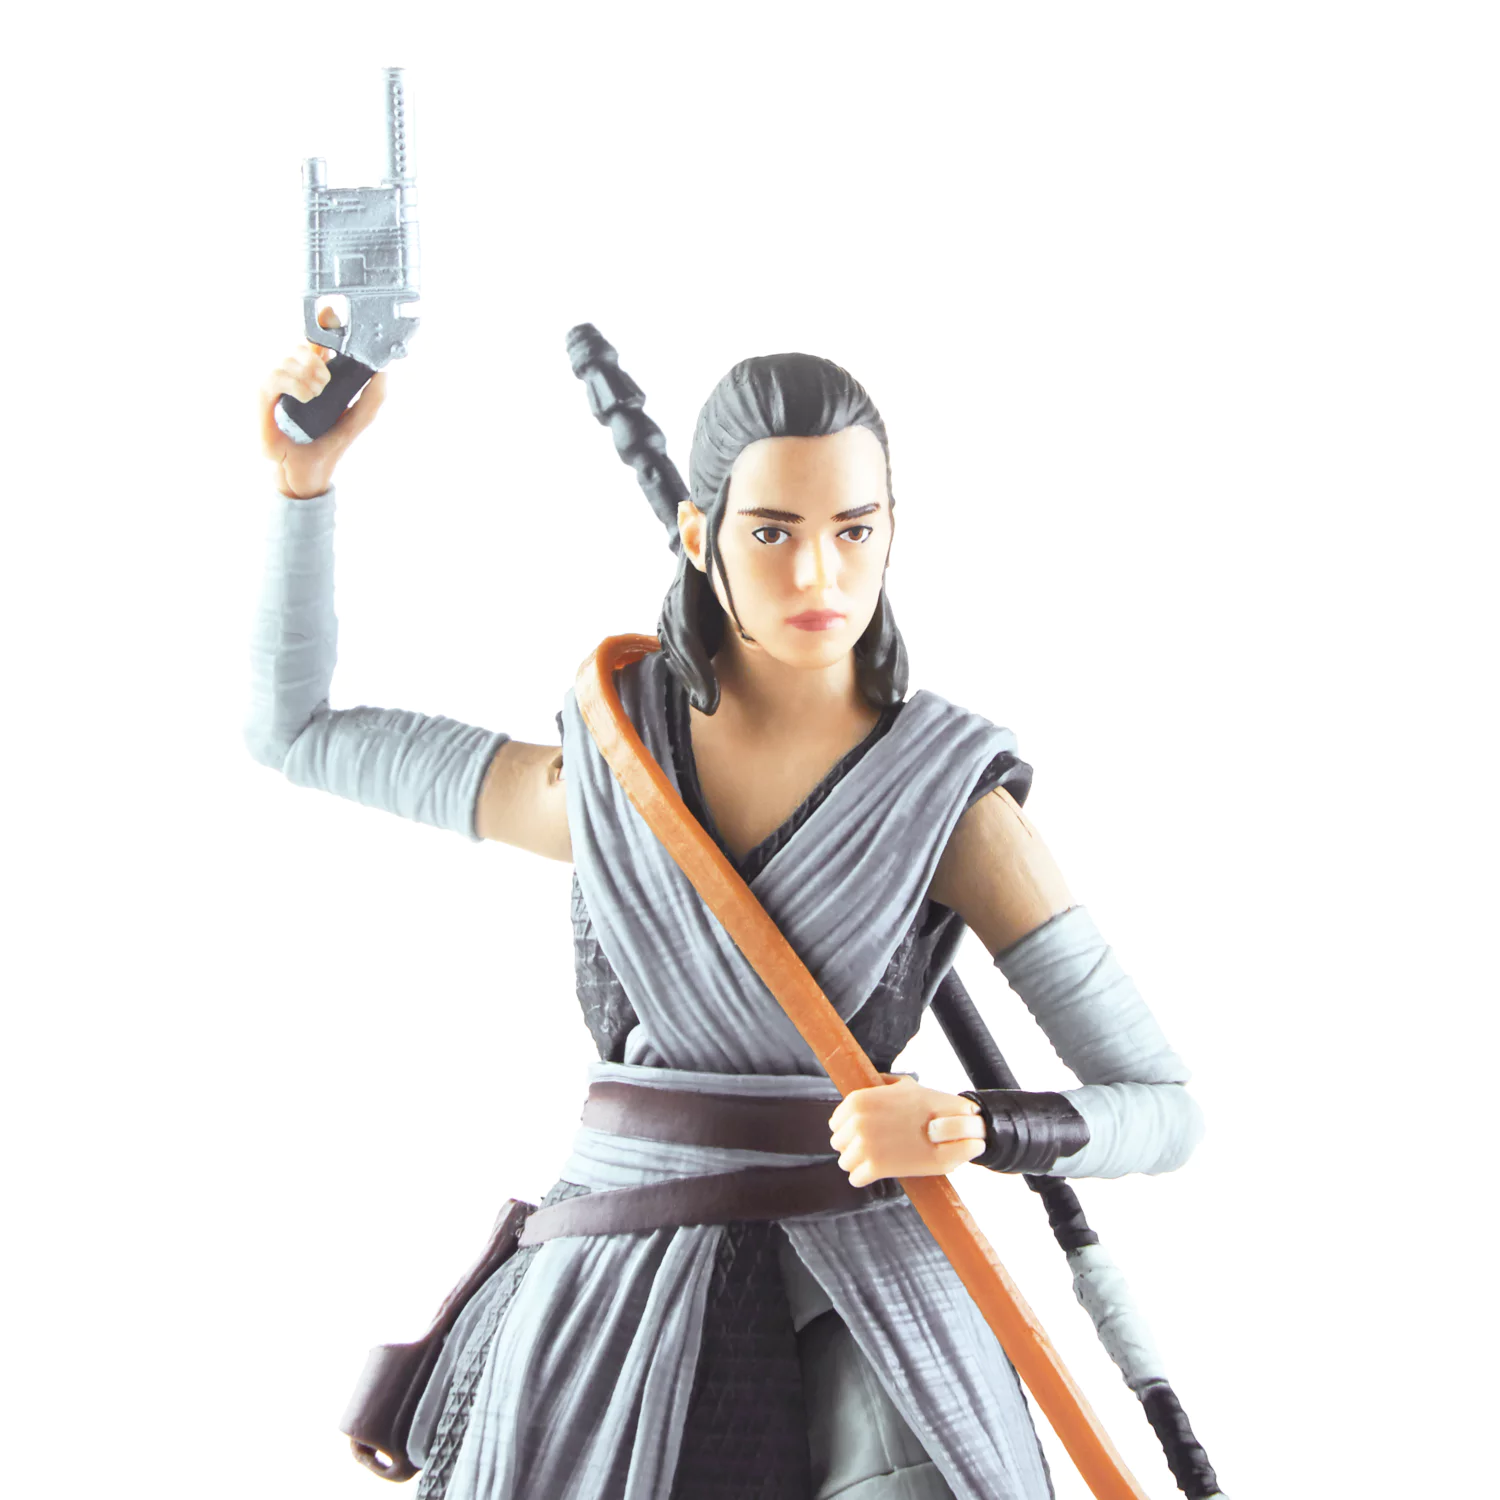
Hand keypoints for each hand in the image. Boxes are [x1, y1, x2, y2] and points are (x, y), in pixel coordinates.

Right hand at [259, 309, 386, 498]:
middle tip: (326, 384)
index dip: (323, 321)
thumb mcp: (357, 419)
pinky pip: (276, 375)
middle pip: (302, 344)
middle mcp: (293, 372)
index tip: (334, 313)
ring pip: (289, 357)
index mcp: (314, 372)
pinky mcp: (262, 395)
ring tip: (316, 395)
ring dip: (309, 375)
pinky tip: (306, 397)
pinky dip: (296, 384)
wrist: (308, 472)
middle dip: (318, 360)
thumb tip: (384, 371)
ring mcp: (276, 381)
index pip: (315, 337)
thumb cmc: (327, 444)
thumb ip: (373, 397)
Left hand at [828, 1075, 985, 1187]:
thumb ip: (883, 1084)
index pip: (835, 1124)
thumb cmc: (927, 1107)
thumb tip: (874, 1083)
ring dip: (859, 1163)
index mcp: (858, 1101)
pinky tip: (879, 1172)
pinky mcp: (875, 1167)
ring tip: (876, 1159)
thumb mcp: (904, 1085)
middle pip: (838, 1144)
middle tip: (872, 1147)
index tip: (863, 1133)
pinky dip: (866, 1177)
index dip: (848, 1130)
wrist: (951, 1127)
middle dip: (852, 1147)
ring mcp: (864, 1145)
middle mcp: (856, 1122)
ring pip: (845, 1162)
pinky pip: (856, 1178)